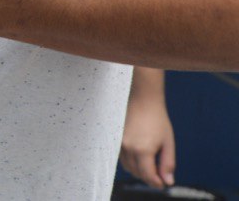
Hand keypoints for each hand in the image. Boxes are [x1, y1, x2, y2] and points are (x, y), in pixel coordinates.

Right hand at [121, 68, 174, 187]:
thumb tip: (168, 181)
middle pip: (137, 173)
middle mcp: (128, 148)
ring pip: (128, 167)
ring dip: (139, 170)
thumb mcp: (168, 142)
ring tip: (150, 164)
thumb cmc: (157, 120)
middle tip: (159, 175)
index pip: (148, 176)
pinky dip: (131, 161)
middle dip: (148, 177)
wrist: (142, 100)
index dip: (156, 183)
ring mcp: (119, 143)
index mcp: (143, 150)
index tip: (163, 184)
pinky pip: (122, 158)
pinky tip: (139, 155)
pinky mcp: (115, 139)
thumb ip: (168, 163)